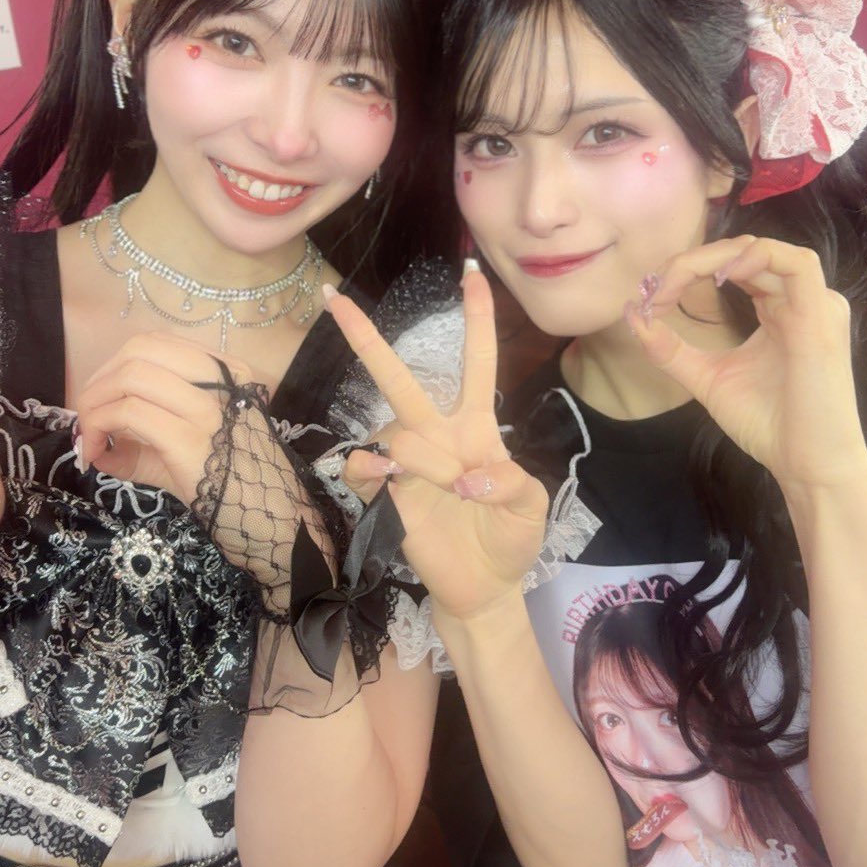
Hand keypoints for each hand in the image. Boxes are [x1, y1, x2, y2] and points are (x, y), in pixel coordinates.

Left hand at [74, 334, 252, 504]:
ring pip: (132, 373)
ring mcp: (208, 407)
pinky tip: (97, 453)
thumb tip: (94, 446)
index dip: (114, 366)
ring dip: (96, 402)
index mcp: (225, 372)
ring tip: (91, 437)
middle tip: (87, 419)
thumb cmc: (230, 486)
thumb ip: (139, 446)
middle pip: (140, 348)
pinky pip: (130, 412)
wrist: (271, 520)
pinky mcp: (191, 437)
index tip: (99, 400)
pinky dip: (100, 425)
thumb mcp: (182, 454)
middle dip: (100, 380)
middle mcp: (221, 379)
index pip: (156, 344)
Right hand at [325, 267, 547, 619]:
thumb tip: (468, 478)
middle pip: (401, 378)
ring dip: (424, 460)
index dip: (477, 321)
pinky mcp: (384, 496)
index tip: (473, 276)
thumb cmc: (510, 540)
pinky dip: (372, 469)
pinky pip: (363, 467)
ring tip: (453, 494)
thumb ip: (511, 483)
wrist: (484, 589)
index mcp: (477, 427)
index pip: (476, 363)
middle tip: (335, 300)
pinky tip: (384, 479)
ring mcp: (407, 464)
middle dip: (368, 339)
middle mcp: (436, 435)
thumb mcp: (531, 508)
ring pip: (397, 433)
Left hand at [627, 234, 866, 492]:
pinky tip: (722, 277)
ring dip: (716, 256)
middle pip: (743, 252)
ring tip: (679, 279)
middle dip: (692, 262)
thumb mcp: (707, 378)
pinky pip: (797, 264)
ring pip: (765, 250)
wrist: (806, 464)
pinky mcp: (823, 314)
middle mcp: (798, 300)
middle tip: (655, 287)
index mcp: (777, 310)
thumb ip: (671, 349)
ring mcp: (815, 303)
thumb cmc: (767, 424)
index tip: (650, 298)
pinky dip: (757, 259)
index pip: (732, 268)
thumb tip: (633, 313)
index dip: (687, 271)